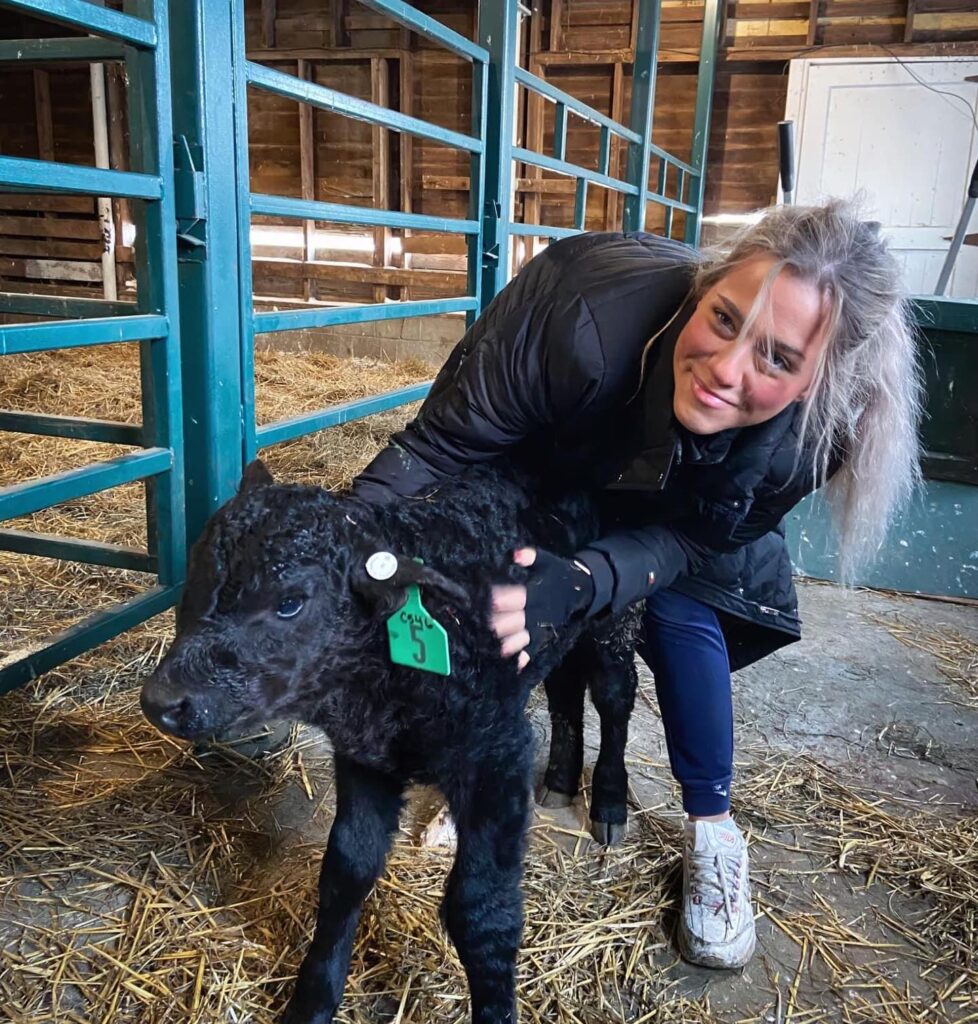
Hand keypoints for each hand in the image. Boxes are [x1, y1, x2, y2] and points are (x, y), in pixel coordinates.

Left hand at [491, 548, 594, 669]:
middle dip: (501, 623)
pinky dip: (525, 656)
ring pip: (523, 636)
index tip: (490, 599)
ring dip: (510, 641)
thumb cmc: (557, 574)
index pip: (517, 596)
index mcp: (534, 593)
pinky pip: (533, 648)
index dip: (503, 598)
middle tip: (487, 626)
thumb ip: (530, 556)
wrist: (581, 590)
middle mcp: (537, 611)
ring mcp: (540, 626)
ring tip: (496, 646)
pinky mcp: (543, 635)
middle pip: (517, 619)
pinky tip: (515, 664)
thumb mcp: (545, 561)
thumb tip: (515, 554)